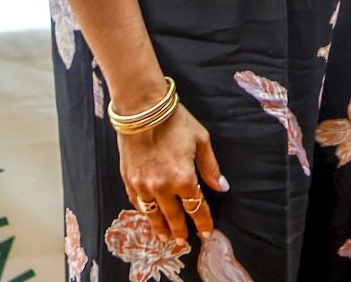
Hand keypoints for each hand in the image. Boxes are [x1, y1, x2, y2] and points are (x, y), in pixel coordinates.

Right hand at [119, 103, 226, 241]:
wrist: (141, 108)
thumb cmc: (174, 120)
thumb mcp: (201, 140)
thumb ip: (210, 167)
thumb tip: (221, 186)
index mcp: (183, 178)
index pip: (196, 209)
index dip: (203, 222)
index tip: (206, 232)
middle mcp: (162, 187)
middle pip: (173, 217)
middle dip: (180, 231)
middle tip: (183, 242)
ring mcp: (143, 186)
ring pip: (153, 215)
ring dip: (160, 229)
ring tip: (165, 238)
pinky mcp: (128, 180)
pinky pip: (137, 203)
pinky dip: (144, 212)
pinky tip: (148, 216)